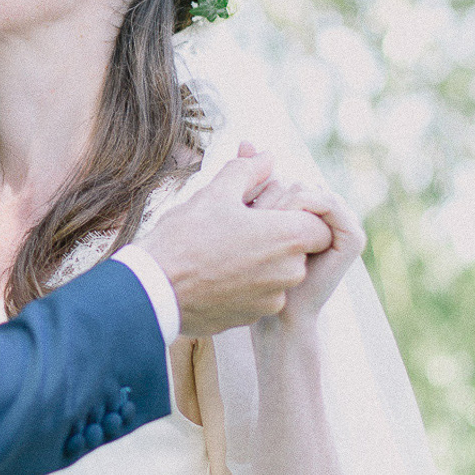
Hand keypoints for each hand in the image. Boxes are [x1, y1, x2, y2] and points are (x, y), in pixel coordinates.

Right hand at [139, 145, 334, 336]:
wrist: (154, 291)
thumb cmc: (185, 238)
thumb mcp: (216, 193)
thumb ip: (248, 171)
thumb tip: (266, 157)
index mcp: (287, 237)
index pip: (321, 226)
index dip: (300, 216)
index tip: (272, 213)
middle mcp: (289, 272)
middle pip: (299, 251)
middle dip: (277, 239)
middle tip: (241, 227)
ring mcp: (271, 299)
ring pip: (279, 275)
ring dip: (261, 263)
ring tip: (224, 251)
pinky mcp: (251, 318)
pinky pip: (258, 296)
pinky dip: (245, 285)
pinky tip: (215, 274)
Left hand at [249, 177, 364, 330]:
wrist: (269, 313)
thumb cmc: (248, 271)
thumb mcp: (243, 217)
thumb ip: (246, 177)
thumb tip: (246, 140)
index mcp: (305, 206)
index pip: (279, 178)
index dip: (256, 193)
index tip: (237, 217)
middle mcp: (325, 212)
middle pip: (292, 181)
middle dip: (267, 200)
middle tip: (249, 227)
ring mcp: (342, 223)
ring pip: (305, 189)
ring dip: (280, 206)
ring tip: (261, 232)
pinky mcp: (352, 236)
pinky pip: (326, 201)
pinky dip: (302, 207)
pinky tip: (282, 227)